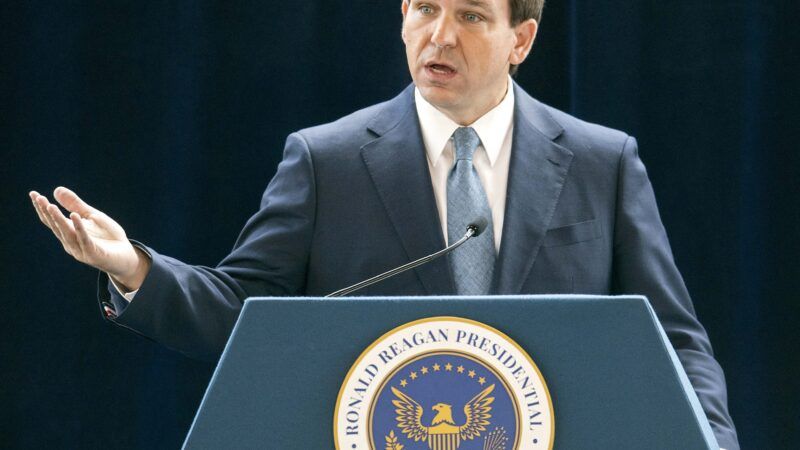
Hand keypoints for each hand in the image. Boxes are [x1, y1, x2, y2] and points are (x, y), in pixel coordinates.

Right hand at [29, 187, 150, 290]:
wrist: (126, 256)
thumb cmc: (108, 237)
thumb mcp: (91, 216)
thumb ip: (75, 205)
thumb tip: (56, 189)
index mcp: (69, 233)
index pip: (51, 220)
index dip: (42, 208)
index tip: (33, 194)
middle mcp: (71, 242)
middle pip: (55, 226)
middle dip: (47, 212)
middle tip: (39, 198)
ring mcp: (80, 249)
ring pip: (66, 233)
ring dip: (58, 219)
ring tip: (50, 205)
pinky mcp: (93, 254)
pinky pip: (84, 239)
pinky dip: (79, 228)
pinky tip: (74, 216)